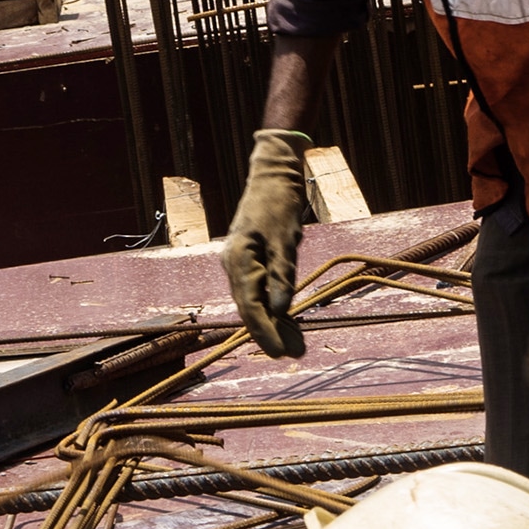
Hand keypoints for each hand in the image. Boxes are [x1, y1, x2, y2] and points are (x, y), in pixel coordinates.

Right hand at [223, 128, 311, 356]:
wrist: (274, 174)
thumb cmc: (279, 204)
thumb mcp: (285, 240)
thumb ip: (281, 275)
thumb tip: (277, 311)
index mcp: (237, 259)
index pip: (249, 306)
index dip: (265, 332)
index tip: (280, 353)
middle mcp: (233, 264)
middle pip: (249, 308)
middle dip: (271, 333)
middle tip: (294, 354)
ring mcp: (240, 262)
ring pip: (253, 301)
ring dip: (273, 322)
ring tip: (295, 343)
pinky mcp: (251, 259)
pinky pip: (259, 289)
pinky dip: (272, 306)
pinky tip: (286, 320)